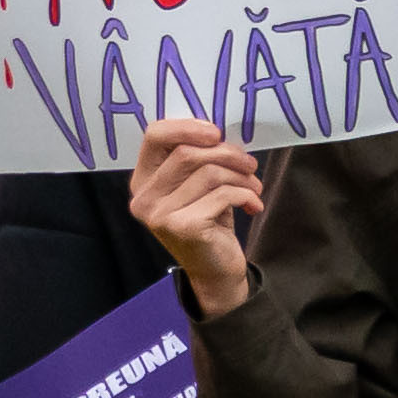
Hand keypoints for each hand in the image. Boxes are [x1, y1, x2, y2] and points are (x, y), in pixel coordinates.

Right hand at [128, 116, 264, 317]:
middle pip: (188, 153)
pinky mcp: (184, 227)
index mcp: (143, 180)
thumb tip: (217, 131)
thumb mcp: (197, 185)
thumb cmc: (208, 220)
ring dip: (241, 176)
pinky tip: (253, 205)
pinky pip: (223, 194)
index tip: (217, 132)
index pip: (154, 136)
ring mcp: (160, 215)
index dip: (187, 127)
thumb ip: (196, 158)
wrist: (215, 270)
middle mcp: (144, 198)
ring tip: (254, 186)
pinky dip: (245, 195)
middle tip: (250, 164)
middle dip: (227, 154)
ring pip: (209, 173)